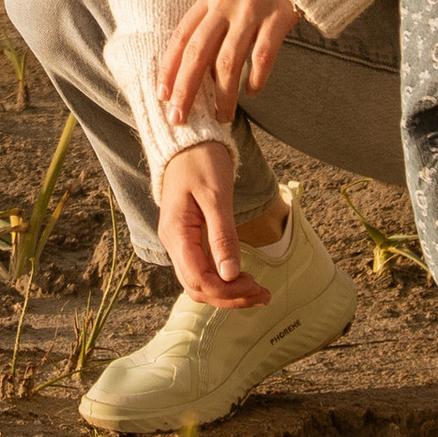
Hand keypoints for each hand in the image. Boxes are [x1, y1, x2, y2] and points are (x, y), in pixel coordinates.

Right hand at [156, 141, 267, 307]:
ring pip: (200, 282)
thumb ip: (222, 236)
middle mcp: (174, 242)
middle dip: (230, 296)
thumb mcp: (216, 195)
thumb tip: (230, 274)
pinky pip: (203, 268)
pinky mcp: (189, 238)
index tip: (256, 287)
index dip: (226, 291)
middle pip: (198, 287)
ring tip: (259, 290)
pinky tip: (243, 278)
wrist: (188, 140)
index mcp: (176, 233)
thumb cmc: (201, 161)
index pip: (198, 279)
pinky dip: (223, 278)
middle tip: (264, 294)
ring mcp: (180, 241)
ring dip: (228, 291)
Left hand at [160, 0, 300, 126]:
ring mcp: (252, 12)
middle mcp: (226, 4)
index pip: (180, 37)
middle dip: (186, 89)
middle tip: (179, 118)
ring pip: (229, 61)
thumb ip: (208, 20)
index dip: (169, 68)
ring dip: (223, 94)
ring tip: (222, 116)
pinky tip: (251, 92)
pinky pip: (263, 55)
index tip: (162, 96)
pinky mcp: (279, 18)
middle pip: (198, 52)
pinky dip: (255, 78)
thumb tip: (193, 64)